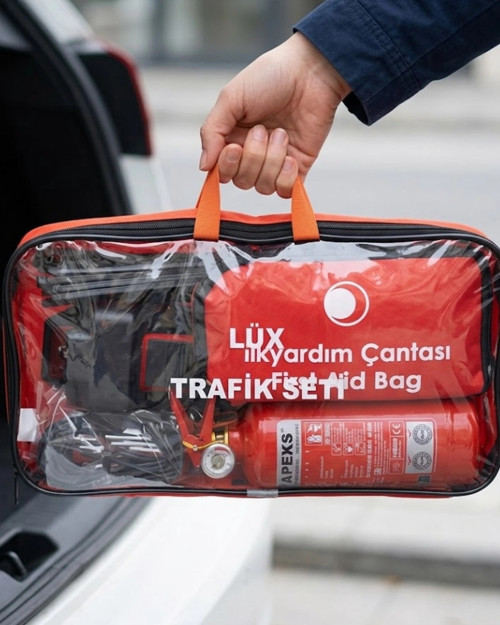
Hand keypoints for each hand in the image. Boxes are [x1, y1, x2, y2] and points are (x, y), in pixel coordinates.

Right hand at [199, 32, 350, 197]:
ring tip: (282, 133)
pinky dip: (286, 178)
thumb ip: (212, 132)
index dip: (227, 166)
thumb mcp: (230, 98)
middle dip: (253, 157)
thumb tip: (204, 167)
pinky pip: (285, 191)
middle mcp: (252, 155)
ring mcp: (275, 163)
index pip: (221, 172)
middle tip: (263, 129)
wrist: (310, 71)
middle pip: (242, 181)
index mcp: (232, 139)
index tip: (234, 147)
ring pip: (263, 186)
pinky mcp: (297, 168)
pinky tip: (291, 157)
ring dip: (272, 160)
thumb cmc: (269, 77)